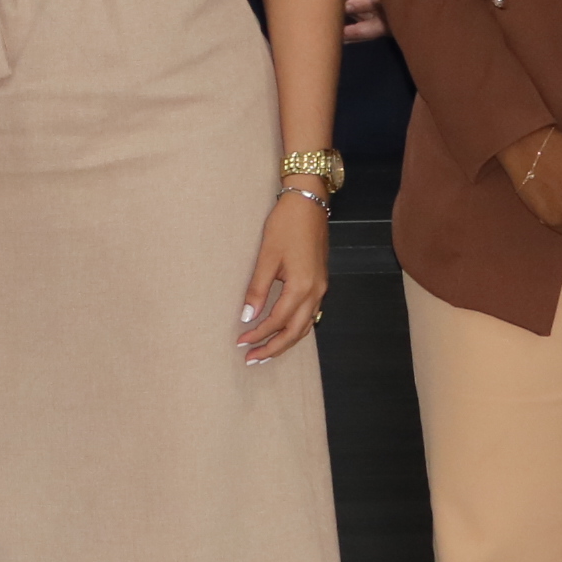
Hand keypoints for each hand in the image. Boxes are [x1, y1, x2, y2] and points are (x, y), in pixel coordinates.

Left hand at [236, 192, 329, 360]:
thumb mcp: (267, 256)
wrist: (308, 202)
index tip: (240, 342)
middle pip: (295, 332)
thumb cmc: (286, 225)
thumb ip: (258, 289)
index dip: (258, 334)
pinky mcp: (319, 282)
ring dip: (285, 341)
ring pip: (305, 326)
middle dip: (273, 347)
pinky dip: (295, 327)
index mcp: (302, 287)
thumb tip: (247, 316)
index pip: (277, 321)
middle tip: (252, 359)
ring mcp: (321, 288)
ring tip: (265, 351)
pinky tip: (282, 330)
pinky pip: (309, 314)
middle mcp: (316, 292)